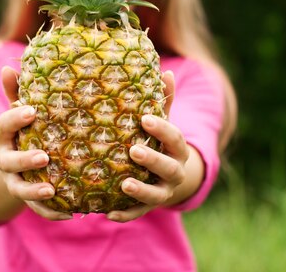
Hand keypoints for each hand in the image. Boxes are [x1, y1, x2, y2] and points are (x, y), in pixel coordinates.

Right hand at [0, 66, 71, 220]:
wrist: (17, 163)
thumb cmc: (26, 129)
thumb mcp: (20, 111)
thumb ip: (16, 92)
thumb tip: (8, 65)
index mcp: (3, 134)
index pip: (3, 125)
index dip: (15, 118)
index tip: (32, 110)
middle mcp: (5, 158)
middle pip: (9, 161)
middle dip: (25, 159)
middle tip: (44, 156)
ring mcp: (14, 180)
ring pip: (19, 188)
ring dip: (34, 190)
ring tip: (52, 189)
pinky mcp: (27, 198)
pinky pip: (36, 208)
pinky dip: (50, 211)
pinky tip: (69, 212)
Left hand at [106, 70, 193, 222]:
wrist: (170, 178)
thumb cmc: (160, 142)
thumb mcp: (164, 122)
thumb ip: (164, 101)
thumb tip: (167, 71)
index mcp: (177, 148)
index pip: (174, 138)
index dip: (161, 129)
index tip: (145, 119)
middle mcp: (173, 171)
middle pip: (168, 167)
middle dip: (152, 160)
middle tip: (134, 151)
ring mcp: (162, 191)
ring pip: (155, 194)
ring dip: (141, 190)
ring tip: (124, 184)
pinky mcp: (147, 206)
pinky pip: (137, 213)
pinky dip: (124, 214)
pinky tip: (108, 214)